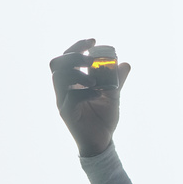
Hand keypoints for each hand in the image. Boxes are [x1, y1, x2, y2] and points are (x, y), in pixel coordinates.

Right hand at [50, 38, 131, 156]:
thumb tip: (125, 64)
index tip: (93, 41)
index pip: (66, 58)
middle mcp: (64, 90)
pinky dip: (87, 91)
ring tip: (95, 81)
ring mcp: (63, 101)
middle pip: (57, 64)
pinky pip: (72, 96)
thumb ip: (117, 80)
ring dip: (79, 74)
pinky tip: (99, 94)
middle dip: (74, 56)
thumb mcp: (113, 96)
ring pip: (60, 78)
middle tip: (91, 60)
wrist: (102, 142)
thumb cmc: (103, 120)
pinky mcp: (67, 113)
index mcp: (72, 82)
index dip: (77, 46)